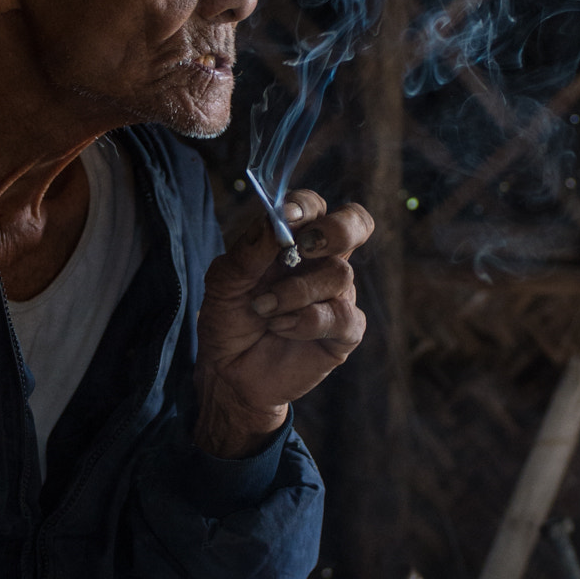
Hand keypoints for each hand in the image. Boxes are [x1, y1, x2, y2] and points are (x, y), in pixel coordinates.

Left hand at [194, 190, 372, 457]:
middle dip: (336, 229)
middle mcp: (320, 262)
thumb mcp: (224, 281)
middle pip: (355, 223)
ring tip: (263, 309)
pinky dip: (307, 322)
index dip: (306, 206)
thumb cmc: (228, 319)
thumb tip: (275, 221)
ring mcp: (336, 295)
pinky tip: (280, 329)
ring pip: (339, 274)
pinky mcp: (344, 331)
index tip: (286, 218)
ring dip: (295, 292)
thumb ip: (250, 249)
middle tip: (304, 248)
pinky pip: (343, 316)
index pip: (314, 206)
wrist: (229, 372)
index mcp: (293, 241)